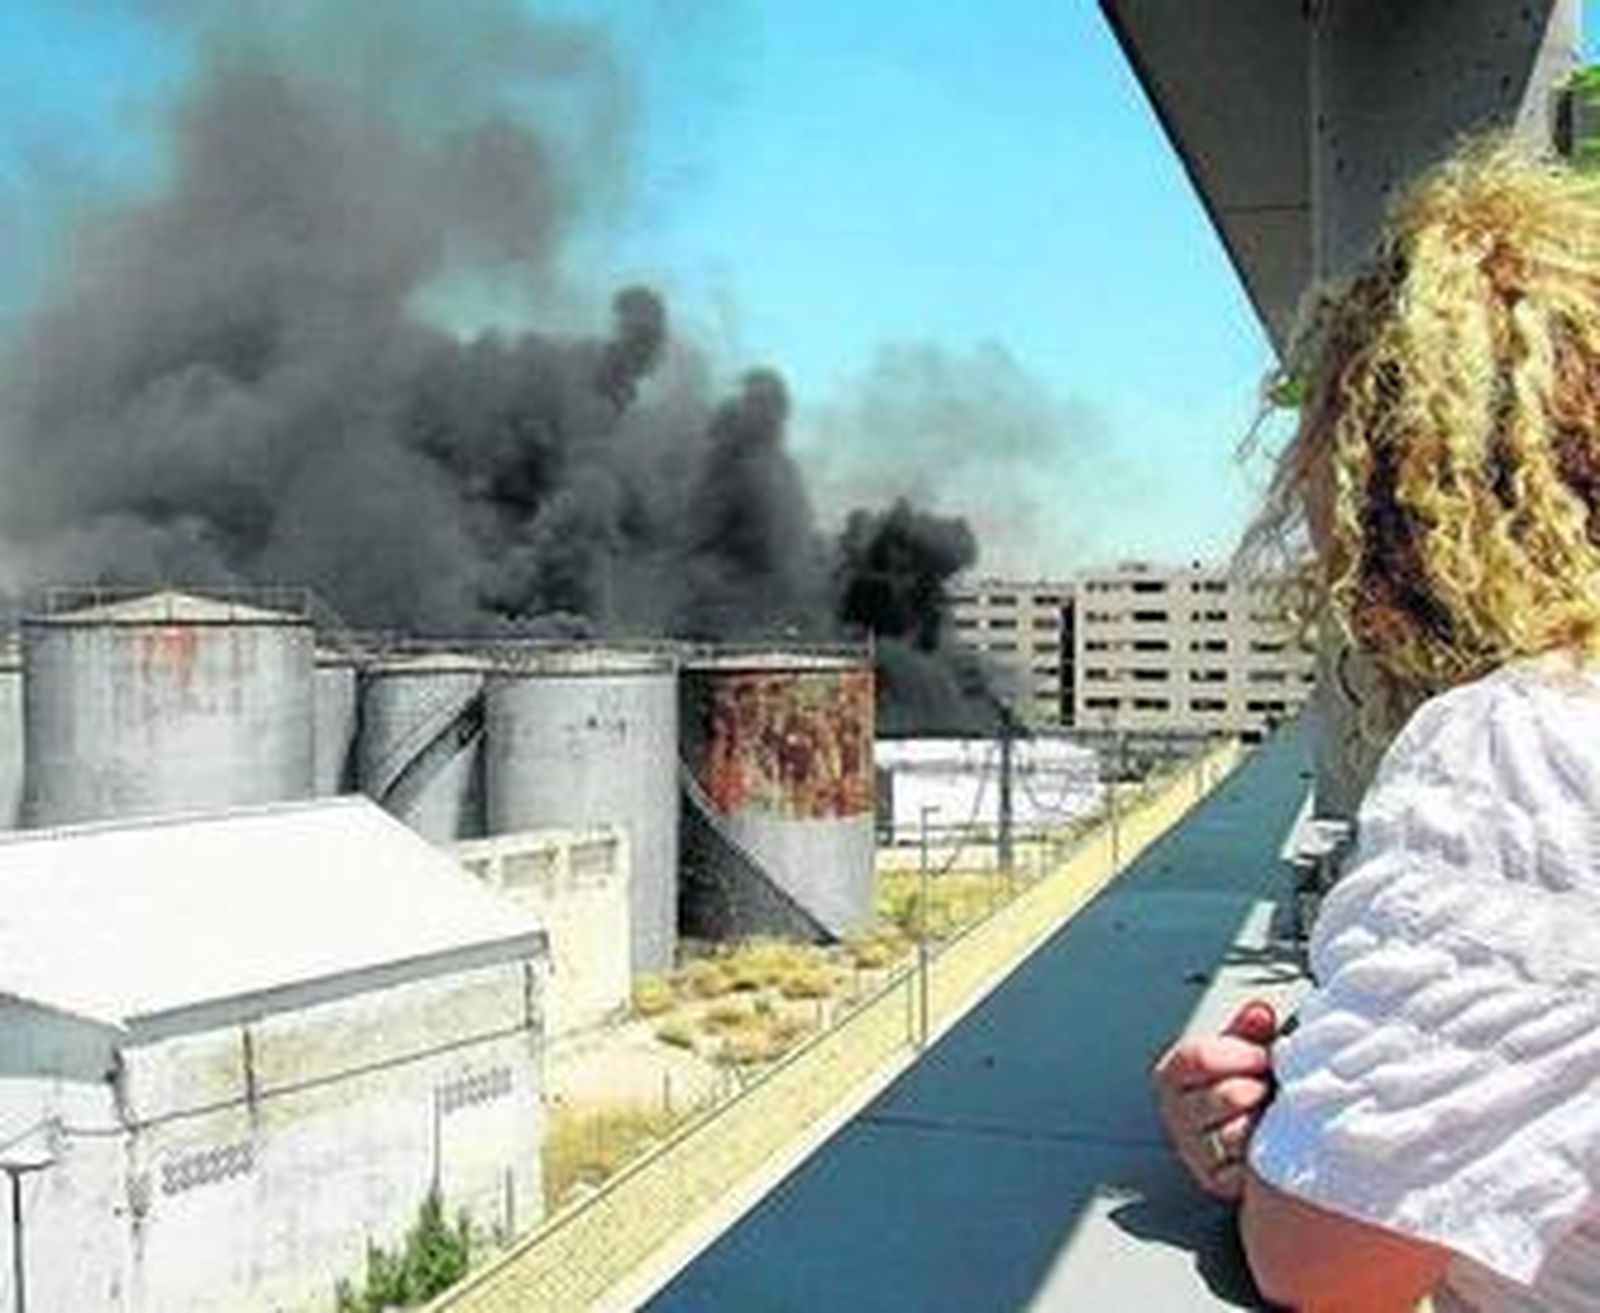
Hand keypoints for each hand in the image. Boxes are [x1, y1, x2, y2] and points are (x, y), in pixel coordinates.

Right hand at [1151, 1000, 1278, 1200]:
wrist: (1258, 1137)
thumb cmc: (1248, 1086)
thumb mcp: (1244, 1050)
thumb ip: (1250, 1029)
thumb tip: (1260, 1012)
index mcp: (1173, 1075)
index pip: (1197, 1057)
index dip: (1240, 1053)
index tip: (1263, 1054)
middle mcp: (1174, 1113)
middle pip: (1224, 1095)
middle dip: (1257, 1089)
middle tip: (1270, 1089)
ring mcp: (1193, 1150)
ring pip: (1237, 1133)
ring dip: (1264, 1122)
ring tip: (1271, 1115)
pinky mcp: (1216, 1181)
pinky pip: (1246, 1166)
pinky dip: (1266, 1153)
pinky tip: (1268, 1141)